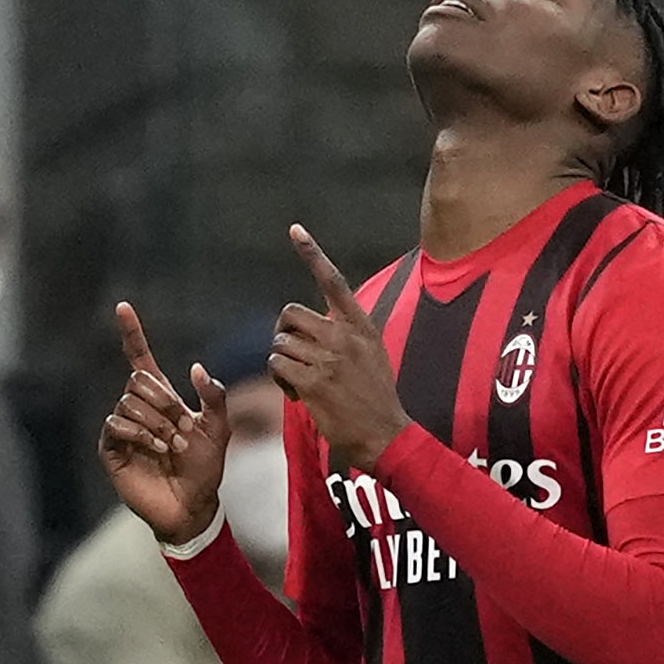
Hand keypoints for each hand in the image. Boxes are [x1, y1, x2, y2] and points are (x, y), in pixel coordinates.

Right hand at [98, 302, 230, 543]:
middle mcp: (138, 408)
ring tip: (171, 445)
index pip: (140, 358)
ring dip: (157, 423)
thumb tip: (195, 368)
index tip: (123, 307)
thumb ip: (213, 397)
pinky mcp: (111, 448)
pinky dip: (141, 434)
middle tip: (182, 429)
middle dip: (165, 402)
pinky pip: (117, 424)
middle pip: (139, 381)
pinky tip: (156, 449)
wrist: (192, 505)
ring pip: (130, 402)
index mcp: (161, 398)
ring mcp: (123, 427)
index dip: (132, 333)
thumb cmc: (205, 468)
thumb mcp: (219, 429)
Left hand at [269, 224, 411, 472]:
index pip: (334, 281)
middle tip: (290, 353)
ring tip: (297, 380)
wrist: (385, 433)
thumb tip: (313, 326)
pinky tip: (295, 393)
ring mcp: (329, 359)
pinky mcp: (314, 383)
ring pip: (280, 343)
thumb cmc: (375, 396)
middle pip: (290, 313)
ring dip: (281, 361)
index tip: (295, 230)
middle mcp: (345, 337)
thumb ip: (347, 334)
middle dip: (282, 332)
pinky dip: (279, 379)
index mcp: (361, 326)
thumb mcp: (373, 354)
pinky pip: (277, 366)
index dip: (312, 253)